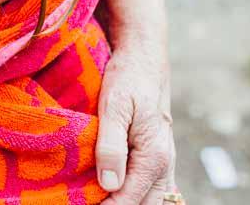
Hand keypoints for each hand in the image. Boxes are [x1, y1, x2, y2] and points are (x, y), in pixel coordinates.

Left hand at [96, 37, 176, 203]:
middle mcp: (164, 163)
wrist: (143, 59)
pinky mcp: (155, 153)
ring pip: (149, 198)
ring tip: (95, 198)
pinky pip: (148, 185)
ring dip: (126, 201)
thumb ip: (111, 147)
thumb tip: (109, 185)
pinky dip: (132, 193)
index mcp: (154, 156)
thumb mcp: (113, 108)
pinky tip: (109, 189)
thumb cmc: (127, 79)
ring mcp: (163, 160)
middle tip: (85, 200)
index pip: (129, 200)